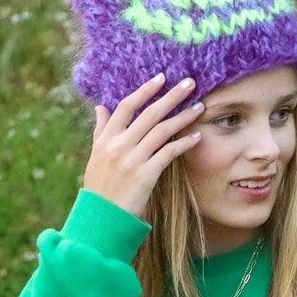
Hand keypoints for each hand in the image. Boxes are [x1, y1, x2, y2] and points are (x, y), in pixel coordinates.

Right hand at [81, 74, 203, 217]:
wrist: (101, 218)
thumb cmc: (100, 188)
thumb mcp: (96, 156)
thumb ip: (100, 130)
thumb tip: (101, 107)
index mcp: (106, 138)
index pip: (127, 106)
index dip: (145, 90)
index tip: (162, 78)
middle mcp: (119, 145)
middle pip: (149, 113)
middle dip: (171, 96)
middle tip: (190, 82)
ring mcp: (132, 160)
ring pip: (161, 131)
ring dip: (183, 117)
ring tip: (200, 106)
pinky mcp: (145, 175)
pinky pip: (168, 153)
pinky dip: (183, 143)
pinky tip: (196, 136)